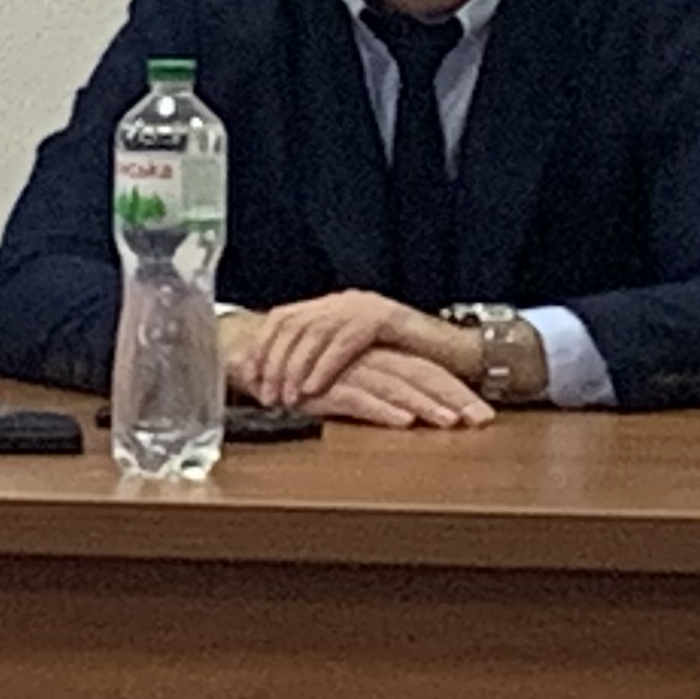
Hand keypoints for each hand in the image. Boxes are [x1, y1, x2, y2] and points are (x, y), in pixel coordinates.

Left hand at [224, 290, 479, 407]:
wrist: (451, 350)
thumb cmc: (402, 363)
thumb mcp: (353, 362)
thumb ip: (321, 362)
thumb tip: (280, 385)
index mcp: (329, 307)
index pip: (282, 319)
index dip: (262, 347)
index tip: (248, 379)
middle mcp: (341, 301)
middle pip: (292, 324)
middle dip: (273, 360)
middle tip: (266, 394)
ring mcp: (362, 306)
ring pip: (314, 331)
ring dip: (295, 367)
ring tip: (287, 397)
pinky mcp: (383, 318)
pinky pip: (345, 341)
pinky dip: (325, 365)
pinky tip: (314, 388)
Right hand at [288, 345, 493, 429]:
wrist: (252, 356)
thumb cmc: (304, 373)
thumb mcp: (349, 379)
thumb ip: (380, 388)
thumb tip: (416, 411)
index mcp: (379, 356)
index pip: (427, 371)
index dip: (457, 391)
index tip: (485, 415)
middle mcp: (369, 358)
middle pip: (421, 376)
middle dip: (454, 398)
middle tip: (483, 419)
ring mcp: (346, 370)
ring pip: (395, 387)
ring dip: (425, 405)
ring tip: (451, 421)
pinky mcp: (323, 387)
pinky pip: (357, 398)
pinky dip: (382, 410)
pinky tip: (403, 421)